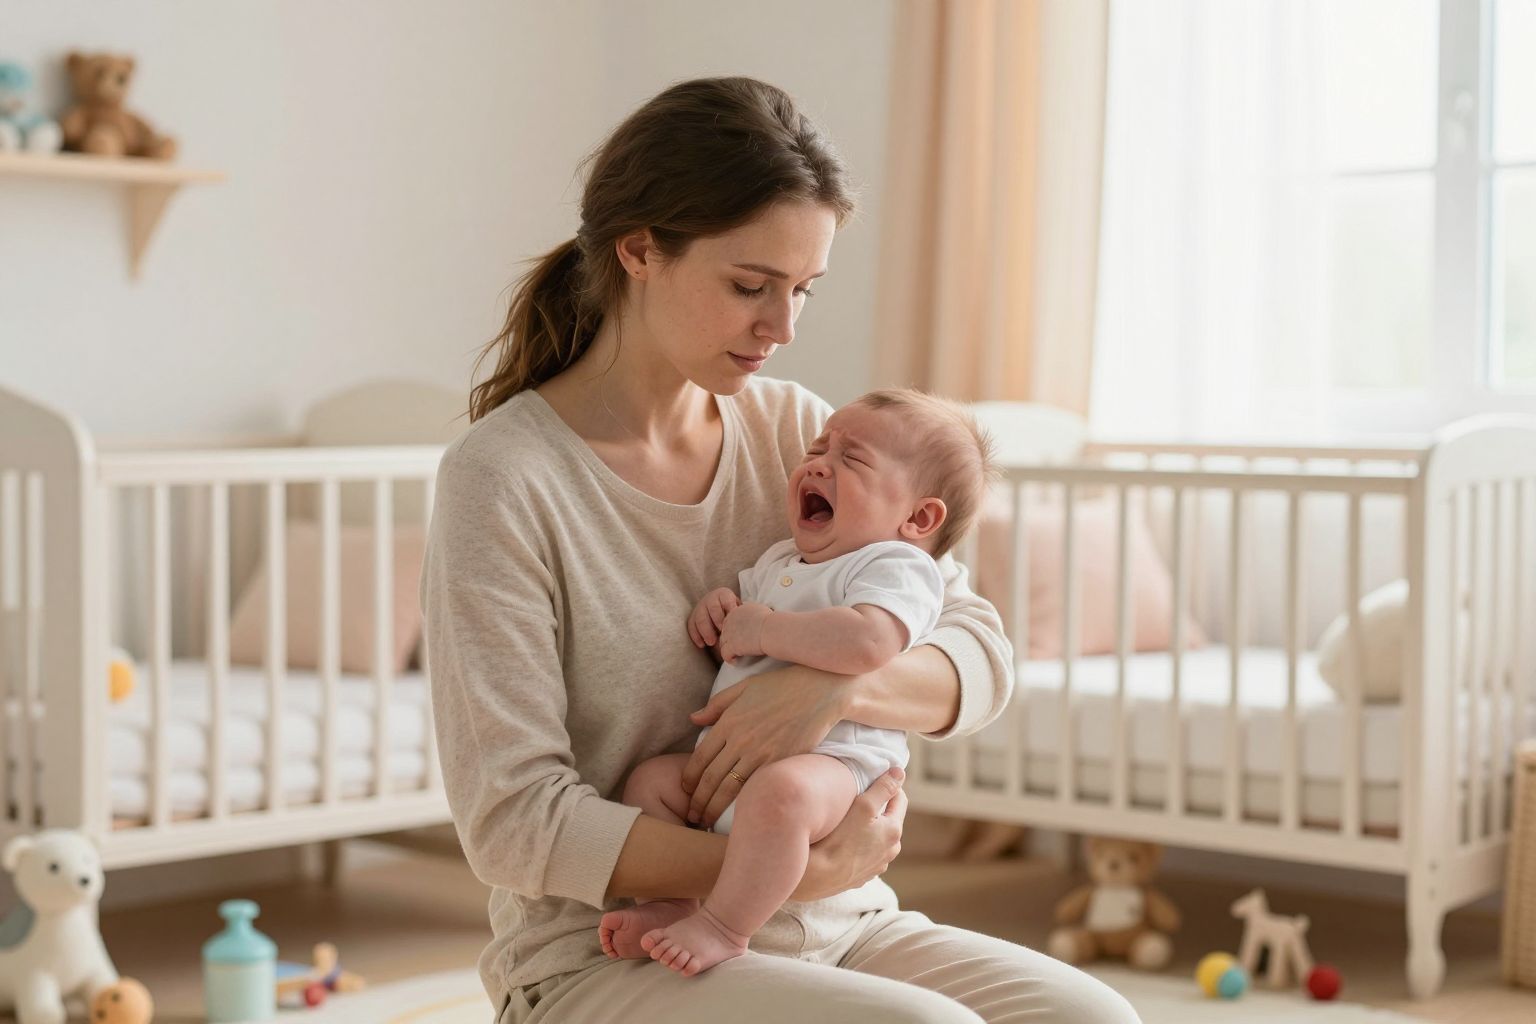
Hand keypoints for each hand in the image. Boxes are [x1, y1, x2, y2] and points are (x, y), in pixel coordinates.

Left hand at [683, 664, 847, 825]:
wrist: (820, 692)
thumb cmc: (782, 686)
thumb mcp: (745, 687)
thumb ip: (717, 704)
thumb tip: (693, 719)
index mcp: (729, 721)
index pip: (699, 757)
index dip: (689, 778)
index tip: (685, 791)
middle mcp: (740, 740)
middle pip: (711, 778)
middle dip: (698, 801)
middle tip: (692, 816)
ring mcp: (760, 753)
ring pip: (729, 788)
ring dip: (714, 808)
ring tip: (705, 821)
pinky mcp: (780, 762)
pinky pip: (755, 786)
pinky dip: (741, 803)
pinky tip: (736, 814)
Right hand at [688, 588, 739, 649]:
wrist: (722, 613)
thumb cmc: (734, 614)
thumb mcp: (738, 611)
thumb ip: (740, 616)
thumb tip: (745, 628)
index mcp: (724, 594)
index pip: (726, 599)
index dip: (730, 609)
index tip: (733, 621)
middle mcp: (710, 599)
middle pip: (712, 608)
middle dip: (717, 621)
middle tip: (723, 633)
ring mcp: (700, 608)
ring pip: (700, 618)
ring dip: (706, 631)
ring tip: (712, 642)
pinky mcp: (693, 618)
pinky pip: (691, 626)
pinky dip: (696, 636)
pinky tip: (702, 645)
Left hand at [718, 602, 771, 662]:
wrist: (773, 630)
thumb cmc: (774, 623)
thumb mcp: (761, 611)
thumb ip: (753, 614)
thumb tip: (756, 619)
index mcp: (738, 611)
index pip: (730, 621)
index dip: (734, 631)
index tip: (741, 638)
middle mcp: (731, 620)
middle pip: (724, 631)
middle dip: (729, 640)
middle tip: (736, 648)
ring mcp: (729, 633)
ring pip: (722, 643)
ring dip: (728, 649)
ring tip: (735, 656)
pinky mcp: (731, 645)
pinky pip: (724, 654)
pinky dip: (729, 659)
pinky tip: (735, 662)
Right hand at [792, 767, 906, 900]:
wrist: (818, 877)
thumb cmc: (839, 838)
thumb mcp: (863, 805)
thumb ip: (883, 788)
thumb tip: (900, 772)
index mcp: (894, 832)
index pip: (900, 799)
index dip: (889, 785)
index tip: (873, 779)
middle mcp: (890, 851)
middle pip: (889, 820)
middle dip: (878, 807)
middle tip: (858, 798)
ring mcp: (877, 866)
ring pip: (877, 838)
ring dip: (869, 828)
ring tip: (849, 821)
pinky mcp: (862, 876)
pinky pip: (865, 854)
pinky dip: (859, 845)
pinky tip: (843, 842)